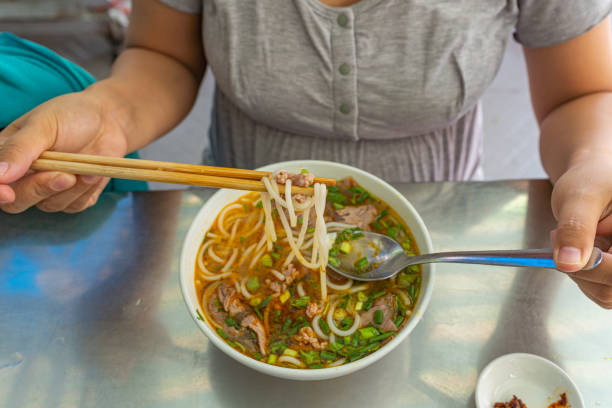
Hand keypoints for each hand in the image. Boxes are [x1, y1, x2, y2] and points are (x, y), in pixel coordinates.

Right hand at [0, 90, 128, 212]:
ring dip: (72, 187)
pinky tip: (93, 172)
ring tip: (85, 163)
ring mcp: (49, 189)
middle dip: (41, 189)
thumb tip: (0, 175)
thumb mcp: (43, 125)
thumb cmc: (70, 116)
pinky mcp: (74, 196)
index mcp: (8, 155)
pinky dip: (87, 189)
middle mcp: (25, 176)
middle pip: (18, 202)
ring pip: (51, 205)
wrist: (108, 120)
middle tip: (64, 174)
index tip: (7, 193)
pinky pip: (76, 205)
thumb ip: (20, 149)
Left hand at [550, 156, 611, 307]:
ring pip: (605, 294)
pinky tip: (580, 248)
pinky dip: (581, 274)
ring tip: (572, 236)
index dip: (593, 263)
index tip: (559, 236)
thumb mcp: (581, 196)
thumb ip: (576, 228)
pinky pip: (600, 291)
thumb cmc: (591, 179)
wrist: (592, 178)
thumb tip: (567, 263)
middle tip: (560, 234)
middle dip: (582, 265)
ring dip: (579, 270)